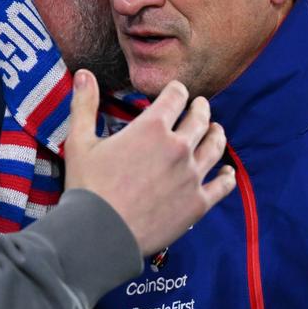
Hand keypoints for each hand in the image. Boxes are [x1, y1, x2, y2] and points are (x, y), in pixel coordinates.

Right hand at [63, 69, 235, 254]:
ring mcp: (192, 175)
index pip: (176, 96)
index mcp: (152, 127)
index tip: (177, 92)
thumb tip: (84, 73)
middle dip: (200, 108)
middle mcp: (178, 147)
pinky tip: (228, 172)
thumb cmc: (88, 188)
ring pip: (215, 147)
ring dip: (217, 134)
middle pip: (200, 118)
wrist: (100, 235)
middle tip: (201, 106)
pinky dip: (227, 176)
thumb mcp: (80, 142)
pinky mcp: (198, 203)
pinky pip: (222, 185)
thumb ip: (85, 105)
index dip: (177, 91)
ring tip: (216, 130)